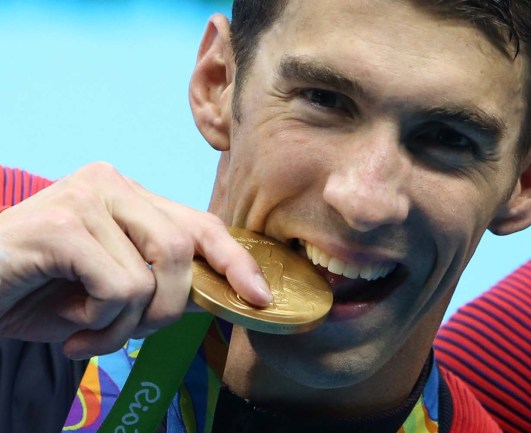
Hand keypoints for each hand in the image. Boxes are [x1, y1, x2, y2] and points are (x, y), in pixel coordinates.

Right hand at [0, 162, 270, 358]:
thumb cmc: (41, 294)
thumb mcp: (113, 289)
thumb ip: (162, 281)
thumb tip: (221, 294)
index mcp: (130, 196)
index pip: (200, 224)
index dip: (236, 261)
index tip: (260, 298)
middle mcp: (112, 184)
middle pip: (184, 249)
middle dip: (168, 309)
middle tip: (127, 332)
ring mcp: (87, 197)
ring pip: (156, 273)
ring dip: (130, 324)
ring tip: (91, 333)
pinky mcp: (64, 223)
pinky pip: (121, 287)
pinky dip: (103, 326)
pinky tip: (70, 331)